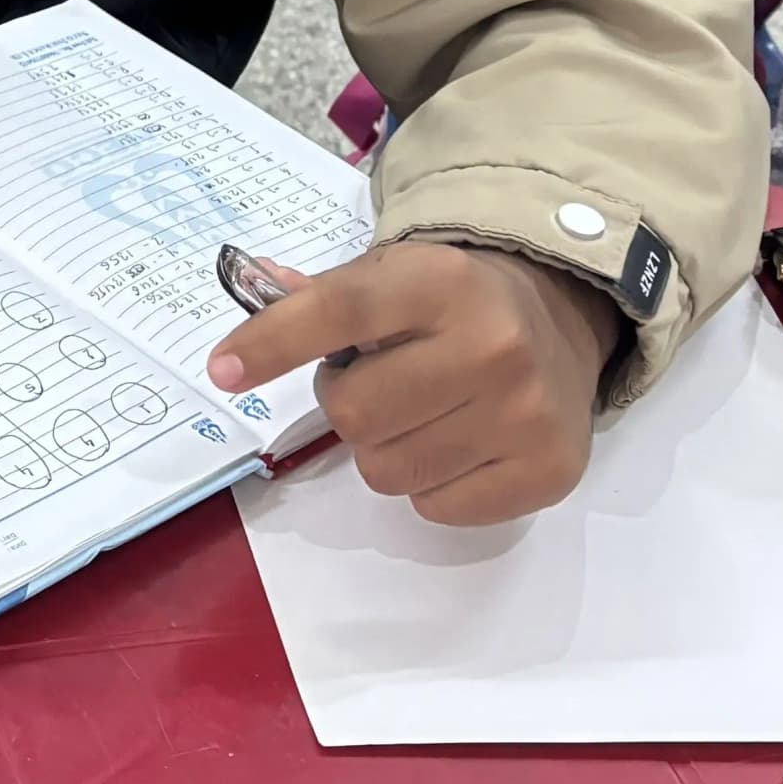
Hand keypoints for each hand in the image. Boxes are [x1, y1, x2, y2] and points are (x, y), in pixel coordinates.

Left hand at [207, 239, 623, 524]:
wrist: (560, 323)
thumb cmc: (453, 302)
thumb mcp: (392, 275)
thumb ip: (320, 294)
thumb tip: (256, 285)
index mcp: (442, 281)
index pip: (338, 312)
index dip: (272, 343)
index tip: (222, 369)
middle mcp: (493, 344)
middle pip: (353, 413)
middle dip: (345, 402)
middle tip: (375, 381)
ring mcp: (525, 414)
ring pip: (385, 470)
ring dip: (383, 448)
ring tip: (419, 411)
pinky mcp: (547, 472)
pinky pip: (432, 508)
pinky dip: (428, 485)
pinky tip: (458, 443)